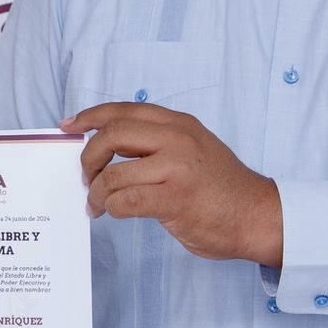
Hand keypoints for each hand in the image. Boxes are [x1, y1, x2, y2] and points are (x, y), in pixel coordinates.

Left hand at [66, 101, 283, 265]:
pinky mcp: (176, 199)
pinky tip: (114, 213)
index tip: (68, 126)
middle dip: (89, 158)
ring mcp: (177, 168)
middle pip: (112, 135)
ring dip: (97, 193)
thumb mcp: (192, 149)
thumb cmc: (221, 189)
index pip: (123, 110)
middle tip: (86, 178)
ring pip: (114, 173)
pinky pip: (126, 201)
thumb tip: (106, 149)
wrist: (259, 216)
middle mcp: (178, 139)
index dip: (90, 116)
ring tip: (97, 205)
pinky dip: (112, 208)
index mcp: (179, 124)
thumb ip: (157, 144)